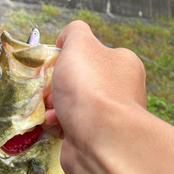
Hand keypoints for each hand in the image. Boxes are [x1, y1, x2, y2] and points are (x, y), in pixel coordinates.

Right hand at [42, 20, 146, 173]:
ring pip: (73, 106)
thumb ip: (73, 33)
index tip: (56, 65)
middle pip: (81, 82)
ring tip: (50, 111)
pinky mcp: (96, 140)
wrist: (100, 140)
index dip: (70, 59)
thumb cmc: (90, 87)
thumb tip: (67, 39)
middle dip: (59, 86)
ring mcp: (109, 118)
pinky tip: (55, 126)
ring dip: (54, 106)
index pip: (94, 56)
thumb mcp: (79, 44)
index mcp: (124, 65)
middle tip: (50, 91)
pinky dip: (59, 126)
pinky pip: (71, 128)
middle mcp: (121, 91)